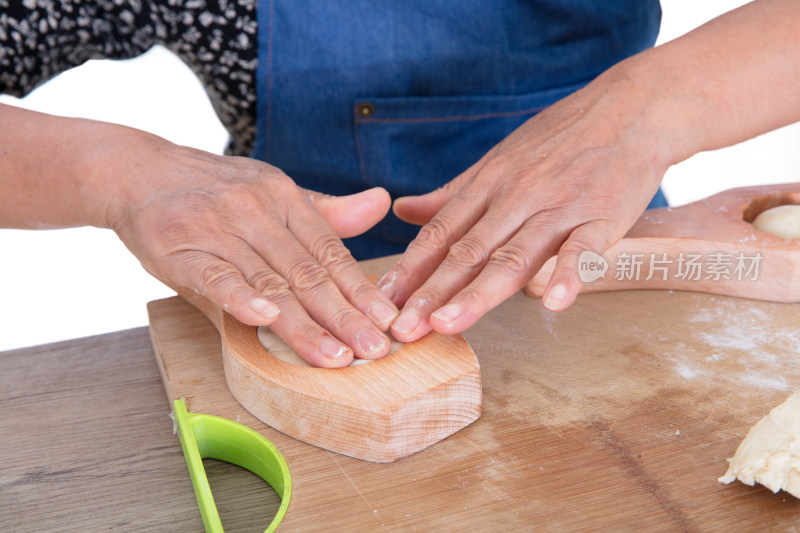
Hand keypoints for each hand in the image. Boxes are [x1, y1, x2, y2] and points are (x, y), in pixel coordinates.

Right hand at [103, 131, 398, 366]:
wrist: (139, 172)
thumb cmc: (214, 190)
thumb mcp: (272, 191)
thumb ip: (325, 211)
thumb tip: (381, 203)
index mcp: (284, 198)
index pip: (330, 252)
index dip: (360, 290)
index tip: (387, 322)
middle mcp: (256, 210)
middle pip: (306, 273)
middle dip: (343, 316)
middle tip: (374, 350)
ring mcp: (218, 229)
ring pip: (268, 282)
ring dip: (303, 324)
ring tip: (334, 356)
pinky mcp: (181, 248)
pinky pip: (215, 276)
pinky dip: (241, 298)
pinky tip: (265, 319)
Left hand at [378, 64, 669, 341]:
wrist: (630, 108)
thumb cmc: (560, 139)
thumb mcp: (499, 160)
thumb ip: (453, 194)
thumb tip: (403, 211)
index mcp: (488, 184)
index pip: (440, 233)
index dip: (410, 268)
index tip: (382, 299)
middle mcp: (516, 197)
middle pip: (467, 250)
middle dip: (431, 292)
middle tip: (401, 329)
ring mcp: (558, 207)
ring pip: (513, 255)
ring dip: (478, 293)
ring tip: (447, 324)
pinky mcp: (602, 215)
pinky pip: (583, 249)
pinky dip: (569, 275)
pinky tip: (553, 304)